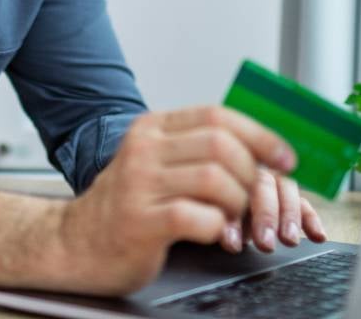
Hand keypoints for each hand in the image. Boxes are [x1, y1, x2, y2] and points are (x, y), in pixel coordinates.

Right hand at [56, 106, 296, 295]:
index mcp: (152, 129)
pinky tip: (213, 234)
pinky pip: (197, 217)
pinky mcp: (140, 221)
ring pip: (215, 179)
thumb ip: (196, 151)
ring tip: (231, 220)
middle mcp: (143, 149)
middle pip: (220, 144)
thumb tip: (261, 150)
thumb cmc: (126, 208)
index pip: (217, 116)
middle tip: (253, 199)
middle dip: (250, 174)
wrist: (75, 244)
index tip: (285, 159)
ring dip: (236, 204)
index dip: (260, 136)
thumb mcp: (156, 165)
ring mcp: (139, 184)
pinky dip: (217, 227)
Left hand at [218, 169, 326, 253]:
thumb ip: (216, 217)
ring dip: (289, 216)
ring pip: (286, 191)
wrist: (220, 195)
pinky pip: (304, 202)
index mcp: (225, 173)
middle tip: (265, 243)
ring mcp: (273, 180)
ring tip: (289, 240)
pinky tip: (318, 236)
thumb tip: (222, 237)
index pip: (230, 190)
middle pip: (262, 187)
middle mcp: (251, 171)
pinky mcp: (291, 194)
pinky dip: (311, 219)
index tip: (232, 243)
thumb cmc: (212, 204)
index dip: (233, 219)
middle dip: (265, 217)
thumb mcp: (209, 209)